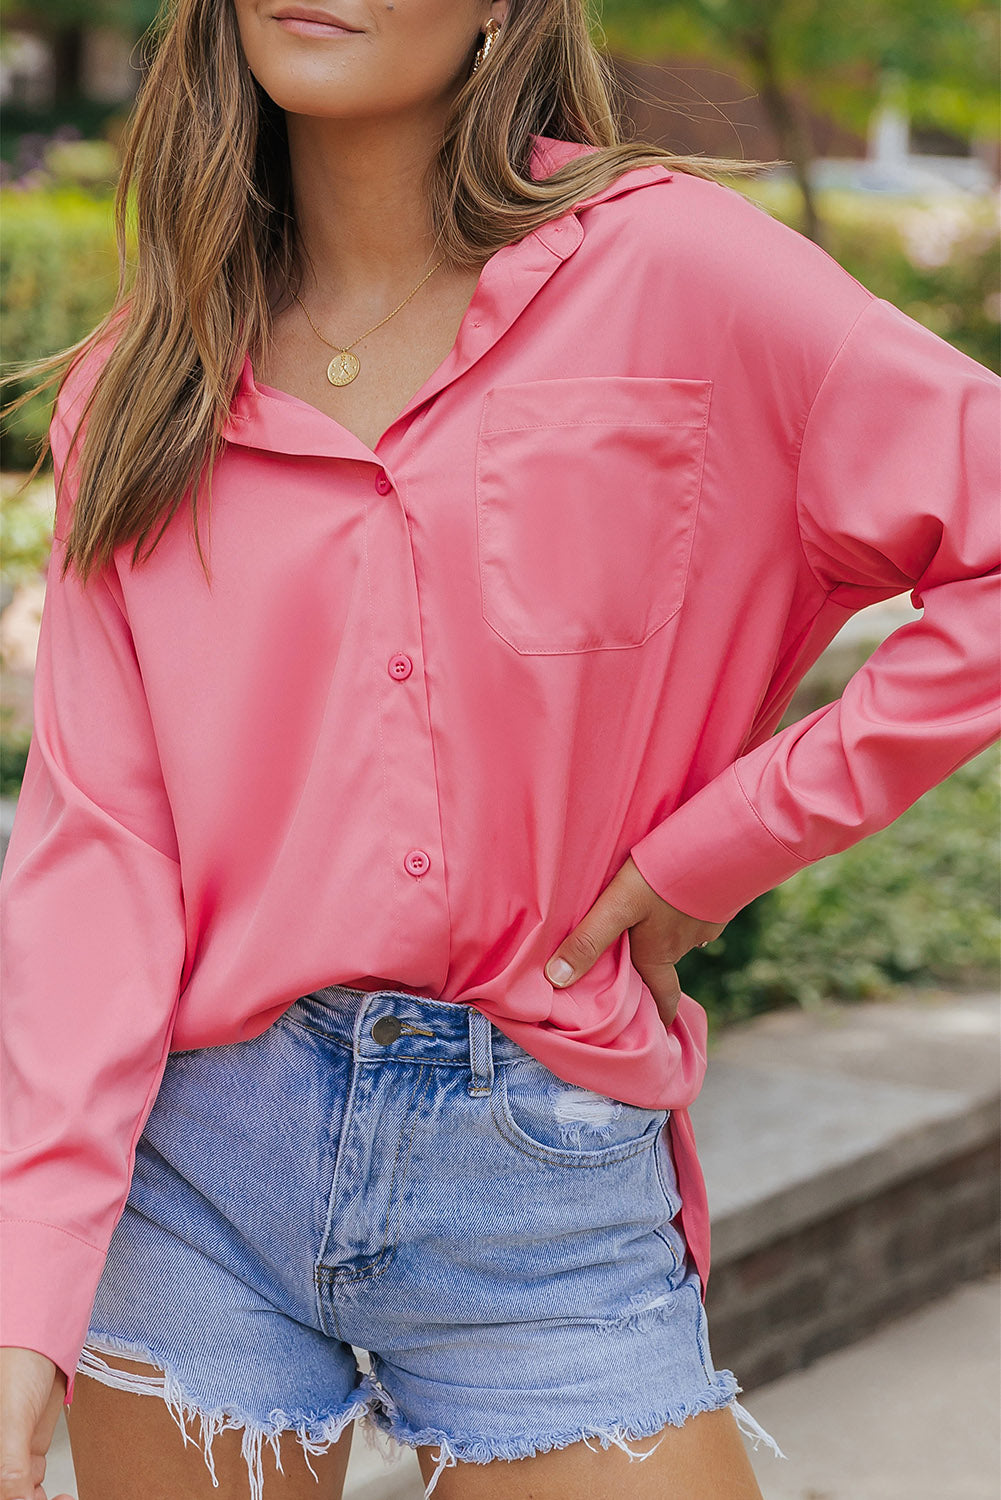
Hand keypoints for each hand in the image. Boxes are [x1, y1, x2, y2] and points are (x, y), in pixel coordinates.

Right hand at [0, 1348, 73, 1499]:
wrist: (44, 1336)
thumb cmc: (17, 1364)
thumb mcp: (11, 1421)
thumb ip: (10, 1467)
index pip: (1, 1492)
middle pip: (9, 1494)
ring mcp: (11, 1454)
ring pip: (22, 1495)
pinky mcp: (29, 1448)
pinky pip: (32, 1484)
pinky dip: (43, 1496)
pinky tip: (62, 1497)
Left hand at [544, 856, 725, 1027]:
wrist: (719, 845)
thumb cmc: (664, 877)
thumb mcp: (618, 905)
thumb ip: (590, 939)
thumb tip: (556, 979)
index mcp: (659, 954)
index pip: (662, 998)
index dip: (659, 1016)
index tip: (658, 1033)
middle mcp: (684, 945)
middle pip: (665, 964)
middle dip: (652, 968)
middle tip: (638, 965)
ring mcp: (705, 923)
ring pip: (679, 935)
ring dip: (666, 933)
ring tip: (650, 922)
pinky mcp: (717, 900)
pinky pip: (695, 911)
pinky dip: (683, 909)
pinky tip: (674, 893)